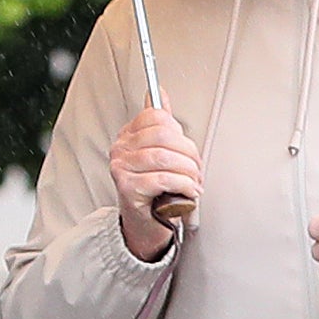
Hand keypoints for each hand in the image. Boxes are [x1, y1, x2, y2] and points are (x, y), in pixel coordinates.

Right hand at [111, 102, 200, 260]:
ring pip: (165, 158)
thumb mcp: (157, 153)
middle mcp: (120, 149)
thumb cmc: (154, 189)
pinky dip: (183, 185)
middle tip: (197, 169)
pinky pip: (163, 179)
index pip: (156, 117)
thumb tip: (159, 93)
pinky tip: (189, 191)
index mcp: (128, 135)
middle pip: (164, 136)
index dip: (180, 132)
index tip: (188, 150)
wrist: (144, 225)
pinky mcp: (128, 188)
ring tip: (195, 182)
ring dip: (189, 171)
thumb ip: (160, 124)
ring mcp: (121, 168)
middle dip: (189, 154)